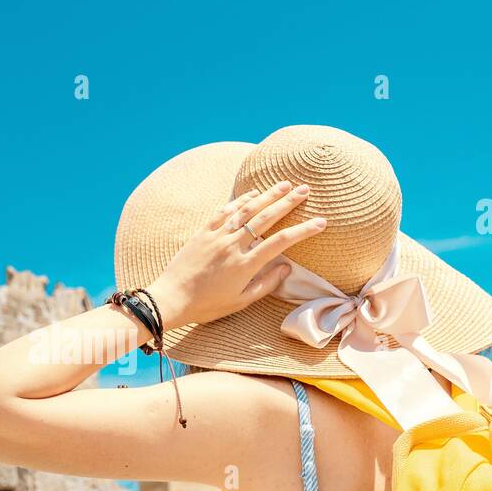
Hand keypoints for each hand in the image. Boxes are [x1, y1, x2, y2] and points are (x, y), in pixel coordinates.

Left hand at [145, 181, 326, 328]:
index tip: (321, 222)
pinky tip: (253, 194)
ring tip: (284, 185)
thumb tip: (287, 268)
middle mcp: (233, 246)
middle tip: (305, 190)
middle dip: (288, 202)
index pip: (281, 242)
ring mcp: (217, 236)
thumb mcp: (240, 302)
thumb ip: (265, 285)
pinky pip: (225, 211)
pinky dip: (240, 200)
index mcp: (245, 265)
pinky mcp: (203, 232)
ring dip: (267, 195)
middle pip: (266, 218)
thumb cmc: (206, 306)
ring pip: (246, 209)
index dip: (303, 230)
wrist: (170, 298)